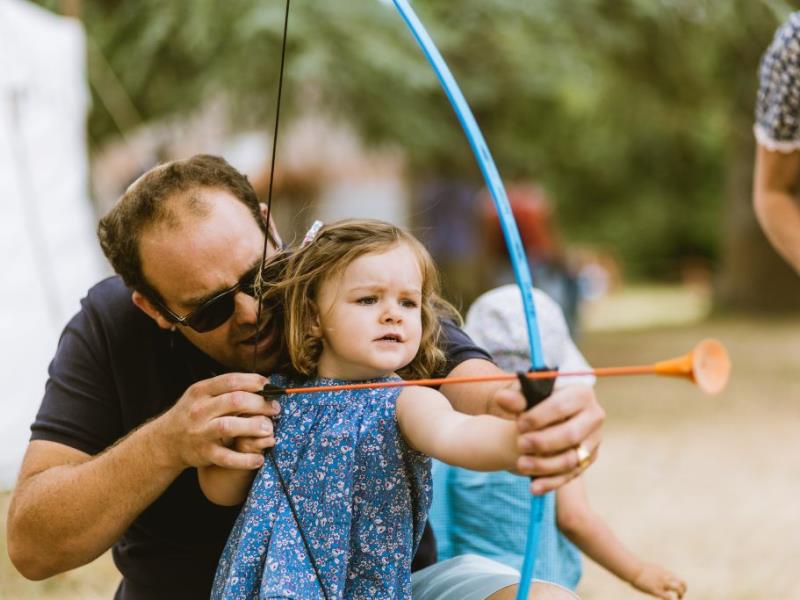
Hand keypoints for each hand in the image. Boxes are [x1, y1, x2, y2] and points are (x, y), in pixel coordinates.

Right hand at [157, 373, 279, 470]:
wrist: (166, 441)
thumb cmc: (192, 413)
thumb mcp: (202, 395)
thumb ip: (226, 389)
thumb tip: (262, 384)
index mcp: (200, 391)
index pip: (231, 380)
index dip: (254, 382)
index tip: (269, 386)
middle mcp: (199, 410)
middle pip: (235, 401)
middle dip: (260, 404)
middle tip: (274, 409)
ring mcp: (201, 432)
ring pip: (230, 426)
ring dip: (254, 427)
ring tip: (269, 429)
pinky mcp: (204, 453)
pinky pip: (227, 458)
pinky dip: (245, 459)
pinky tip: (259, 458)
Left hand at [493, 383, 603, 493]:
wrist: (542, 418)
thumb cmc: (534, 403)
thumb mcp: (523, 397)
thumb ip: (514, 398)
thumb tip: (502, 398)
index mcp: (581, 392)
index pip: (562, 406)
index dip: (539, 417)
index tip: (519, 424)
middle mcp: (593, 416)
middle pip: (571, 434)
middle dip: (543, 442)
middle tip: (520, 444)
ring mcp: (593, 440)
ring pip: (571, 459)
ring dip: (544, 465)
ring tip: (521, 465)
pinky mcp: (587, 459)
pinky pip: (570, 475)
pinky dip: (551, 482)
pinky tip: (534, 487)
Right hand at [631, 563, 686, 599]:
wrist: (632, 569)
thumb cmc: (638, 569)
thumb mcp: (650, 569)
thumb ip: (656, 573)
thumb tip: (654, 575)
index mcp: (664, 572)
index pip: (679, 579)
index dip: (681, 586)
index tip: (678, 591)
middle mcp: (665, 577)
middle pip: (682, 583)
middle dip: (683, 591)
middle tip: (679, 597)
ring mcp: (661, 583)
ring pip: (678, 589)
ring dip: (680, 595)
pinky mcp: (655, 590)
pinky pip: (668, 597)